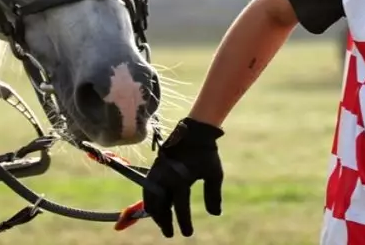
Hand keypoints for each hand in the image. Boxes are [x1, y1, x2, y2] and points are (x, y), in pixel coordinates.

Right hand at [142, 117, 224, 237]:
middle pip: (160, 206)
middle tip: (170, 233)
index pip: (180, 207)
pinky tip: (158, 208)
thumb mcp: (214, 174)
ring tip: (163, 223)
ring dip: (156, 213)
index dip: (183, 222)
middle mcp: (166, 177)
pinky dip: (151, 201)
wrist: (194, 130)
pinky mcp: (154, 168)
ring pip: (150, 199)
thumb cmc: (207, 153)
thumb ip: (213, 195)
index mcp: (181, 179)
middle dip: (164, 222)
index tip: (187, 233)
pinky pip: (149, 189)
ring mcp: (157, 172)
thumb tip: (215, 214)